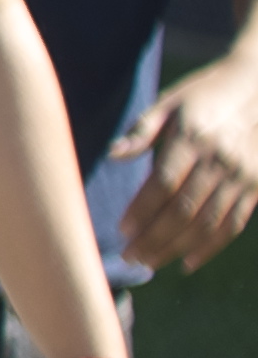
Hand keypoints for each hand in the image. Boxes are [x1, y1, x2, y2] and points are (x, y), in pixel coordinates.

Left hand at [111, 60, 257, 271]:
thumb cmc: (204, 94)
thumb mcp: (170, 102)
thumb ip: (142, 130)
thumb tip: (113, 154)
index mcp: (193, 139)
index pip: (164, 183)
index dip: (143, 210)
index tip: (122, 230)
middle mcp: (220, 161)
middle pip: (184, 210)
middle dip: (154, 238)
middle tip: (129, 257)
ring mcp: (241, 177)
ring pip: (208, 223)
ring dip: (177, 248)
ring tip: (149, 263)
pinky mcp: (257, 187)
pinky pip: (234, 225)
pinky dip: (210, 247)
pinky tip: (187, 261)